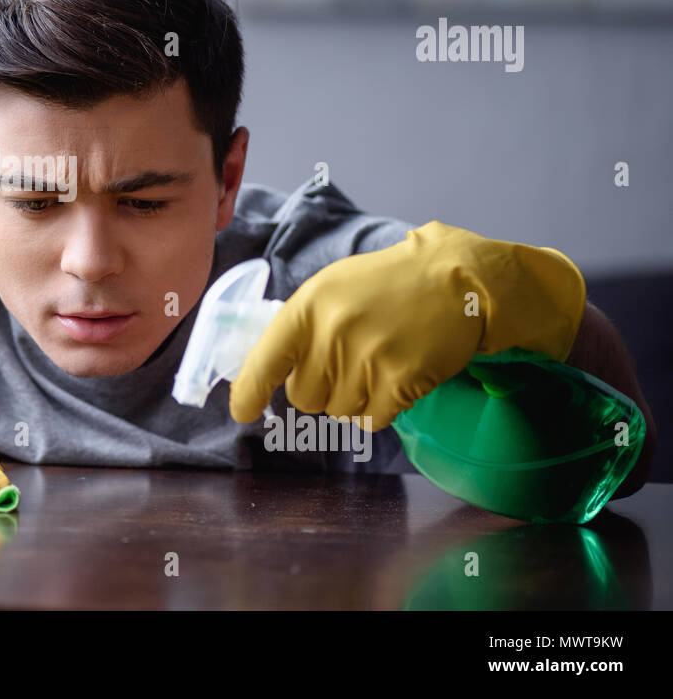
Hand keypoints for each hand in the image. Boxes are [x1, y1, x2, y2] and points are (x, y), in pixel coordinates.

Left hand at [228, 221, 586, 431]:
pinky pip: (372, 419)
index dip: (249, 391)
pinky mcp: (401, 380)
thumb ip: (300, 327)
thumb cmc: (387, 285)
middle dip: (321, 389)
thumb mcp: (332, 288)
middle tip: (348, 361)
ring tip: (376, 362)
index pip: (266, 359)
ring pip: (338, 411)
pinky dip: (381, 407)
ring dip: (354, 398)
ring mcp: (368, 357)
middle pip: (304, 397)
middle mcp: (333, 332)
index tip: (242, 411)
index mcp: (309, 306)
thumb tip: (268, 370)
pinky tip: (395, 377)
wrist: (456, 279)